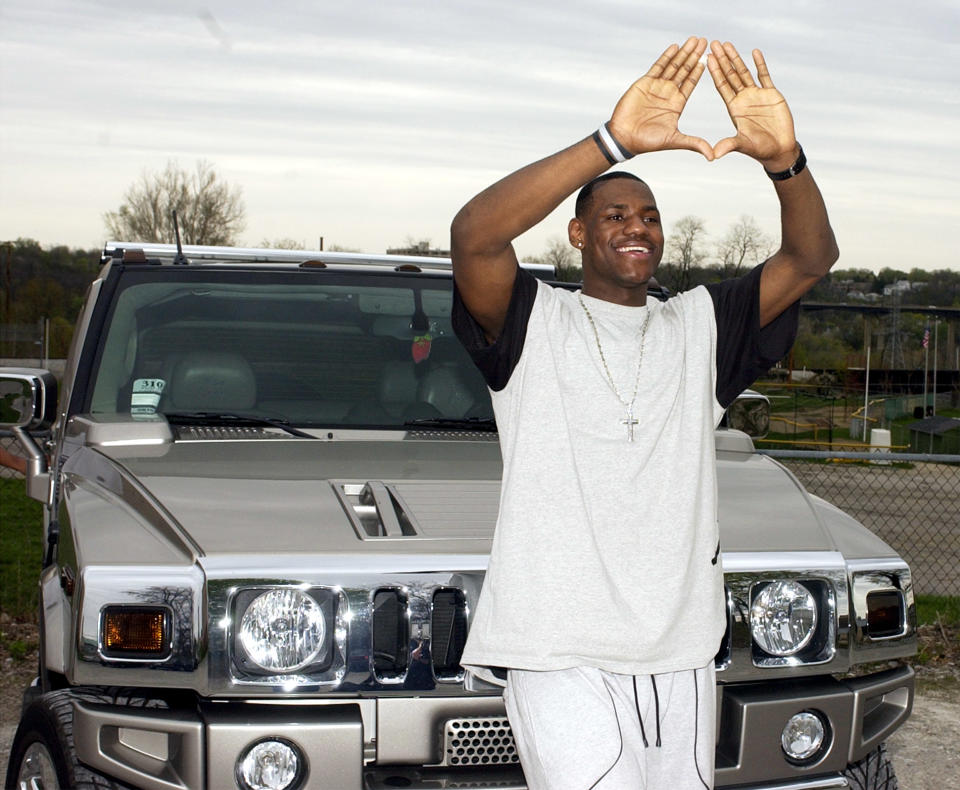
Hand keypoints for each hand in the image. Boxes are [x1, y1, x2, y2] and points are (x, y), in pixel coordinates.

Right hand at [609, 37, 713, 160]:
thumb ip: (694, 144)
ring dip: (683, 53)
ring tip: (694, 40)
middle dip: (695, 56)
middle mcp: (668, 93)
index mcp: (677, 104)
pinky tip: (675, 47)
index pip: (691, 83)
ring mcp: (657, 87)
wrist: (624, 137)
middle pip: (685, 70)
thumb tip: (713, 156)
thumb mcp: (674, 141)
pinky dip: (666, 57)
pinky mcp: (645, 83)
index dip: (700, 71)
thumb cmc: (648, 142)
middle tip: (705, 42)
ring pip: (673, 66)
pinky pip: (658, 67)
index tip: (711, 59)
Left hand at [707, 41, 797, 167]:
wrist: (779, 149)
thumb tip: (713, 155)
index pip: (722, 86)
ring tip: (727, 44)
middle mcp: (742, 99)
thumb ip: (729, 145)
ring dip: (736, 58)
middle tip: (713, 44)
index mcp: (733, 108)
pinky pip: (764, 75)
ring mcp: (756, 95)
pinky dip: (760, 64)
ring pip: (744, 72)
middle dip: (722, 60)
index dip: (715, 72)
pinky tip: (754, 52)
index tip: (708, 58)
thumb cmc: (759, 149)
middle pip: (730, 75)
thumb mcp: (743, 145)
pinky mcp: (770, 93)